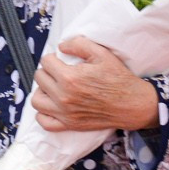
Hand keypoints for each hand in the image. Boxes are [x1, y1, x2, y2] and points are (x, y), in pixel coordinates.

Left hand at [31, 36, 159, 132]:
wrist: (132, 104)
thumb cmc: (118, 78)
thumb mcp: (101, 53)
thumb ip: (78, 44)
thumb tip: (61, 46)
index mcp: (69, 78)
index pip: (45, 62)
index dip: (52, 57)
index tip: (60, 59)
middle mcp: (63, 97)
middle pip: (39, 78)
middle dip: (47, 71)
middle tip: (58, 71)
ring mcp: (65, 113)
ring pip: (36, 100)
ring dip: (42, 91)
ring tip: (53, 87)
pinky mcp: (69, 125)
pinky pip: (44, 122)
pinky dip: (44, 113)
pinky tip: (52, 105)